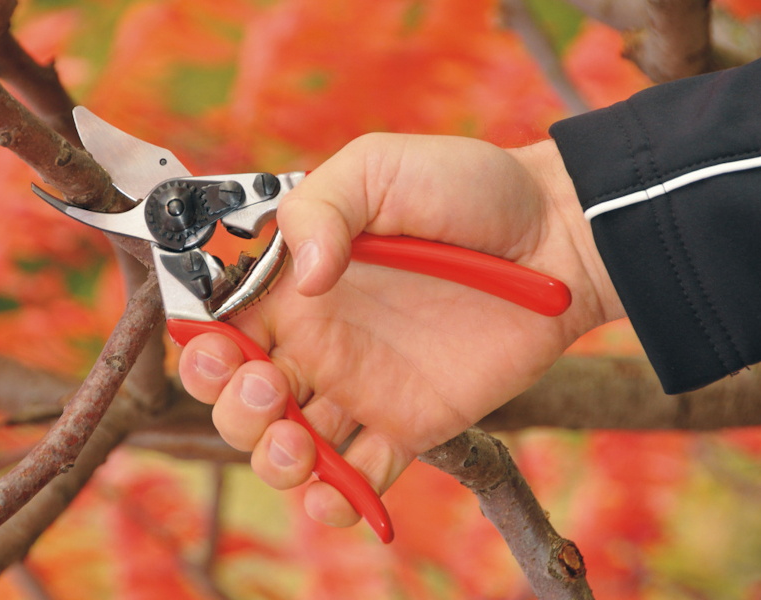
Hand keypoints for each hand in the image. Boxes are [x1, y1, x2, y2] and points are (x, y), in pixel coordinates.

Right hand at [179, 133, 622, 527]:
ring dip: (272, 458)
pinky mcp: (406, 422)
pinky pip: (359, 475)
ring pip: (287, 444)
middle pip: (241, 396)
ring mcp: (359, 386)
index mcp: (295, 283)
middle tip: (269, 385)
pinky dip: (336, 499)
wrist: (557, 237)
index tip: (216, 349)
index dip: (203, 347)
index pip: (221, 327)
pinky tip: (334, 491)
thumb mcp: (378, 168)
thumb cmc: (467, 188)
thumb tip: (302, 278)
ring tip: (298, 443)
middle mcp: (318, 339)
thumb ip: (320, 210)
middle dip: (234, 406)